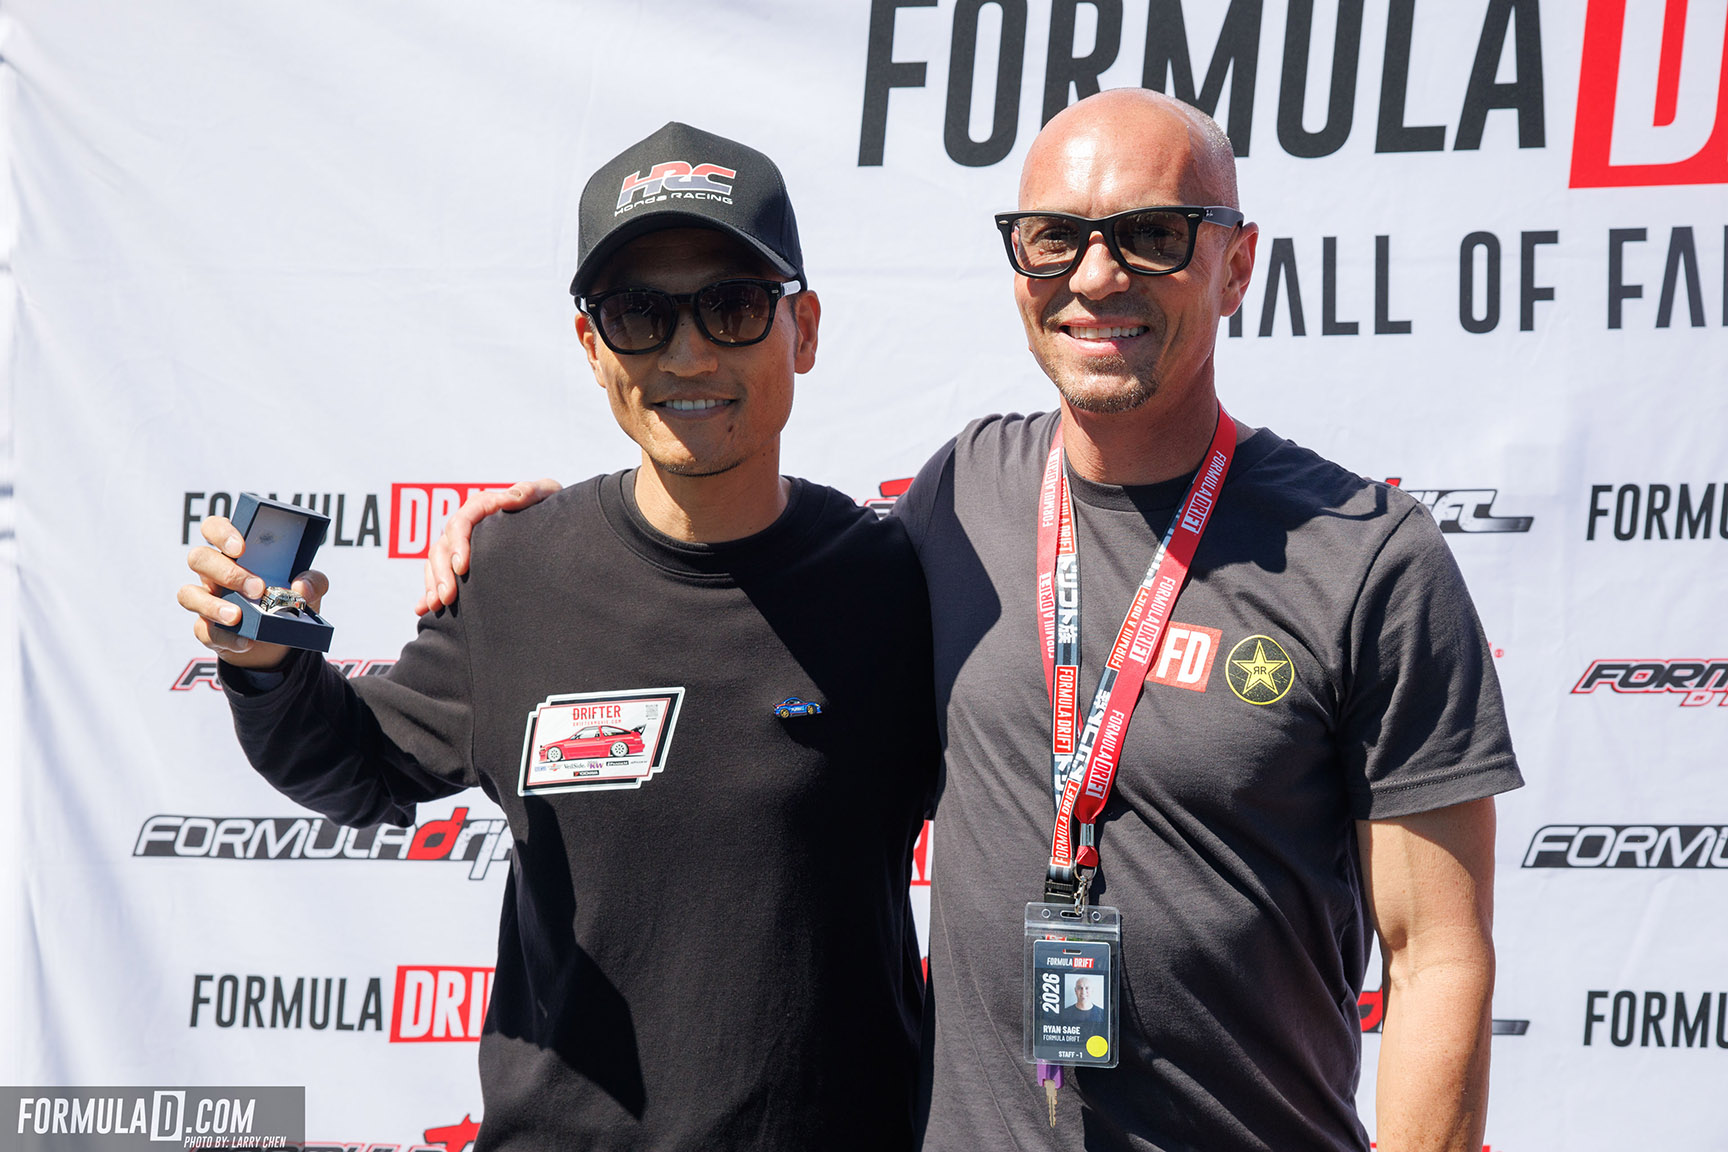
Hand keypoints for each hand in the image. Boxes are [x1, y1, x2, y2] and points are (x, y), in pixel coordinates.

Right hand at [178, 515, 328, 669]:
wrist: (283, 640)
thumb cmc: (288, 599)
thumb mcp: (308, 588)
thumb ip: (314, 581)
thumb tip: (301, 588)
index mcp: (236, 551)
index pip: (214, 528)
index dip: (221, 533)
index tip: (241, 548)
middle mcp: (215, 571)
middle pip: (199, 558)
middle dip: (227, 572)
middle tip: (257, 588)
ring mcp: (207, 599)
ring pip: (189, 594)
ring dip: (213, 605)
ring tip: (238, 616)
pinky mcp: (207, 628)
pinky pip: (204, 631)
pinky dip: (226, 638)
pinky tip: (246, 642)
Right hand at [415, 478, 559, 615]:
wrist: (551, 520)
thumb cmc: (549, 504)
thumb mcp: (546, 493)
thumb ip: (529, 492)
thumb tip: (510, 498)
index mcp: (483, 505)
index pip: (461, 523)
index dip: (458, 545)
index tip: (462, 568)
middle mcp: (467, 523)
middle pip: (443, 546)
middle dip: (442, 573)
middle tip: (448, 598)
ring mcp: (461, 542)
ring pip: (436, 561)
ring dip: (433, 583)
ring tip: (437, 606)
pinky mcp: (461, 559)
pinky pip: (438, 574)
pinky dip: (429, 591)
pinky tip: (424, 609)